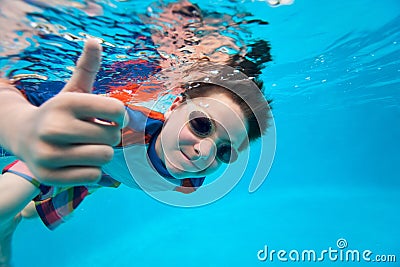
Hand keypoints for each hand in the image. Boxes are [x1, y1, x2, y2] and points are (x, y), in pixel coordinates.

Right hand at [13, 38, 126, 185]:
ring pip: (104, 157)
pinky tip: (79, 161)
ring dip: (102, 153)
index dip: (120, 115)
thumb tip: (95, 41)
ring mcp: (49, 154)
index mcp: (65, 102)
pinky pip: (93, 176)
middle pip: (113, 137)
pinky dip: (92, 170)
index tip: (111, 117)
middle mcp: (53, 127)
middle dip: (110, 135)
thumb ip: (86, 67)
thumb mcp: (72, 89)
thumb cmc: (59, 112)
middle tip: (96, 134)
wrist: (22, 135)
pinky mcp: (49, 176)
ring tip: (88, 147)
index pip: (116, 109)